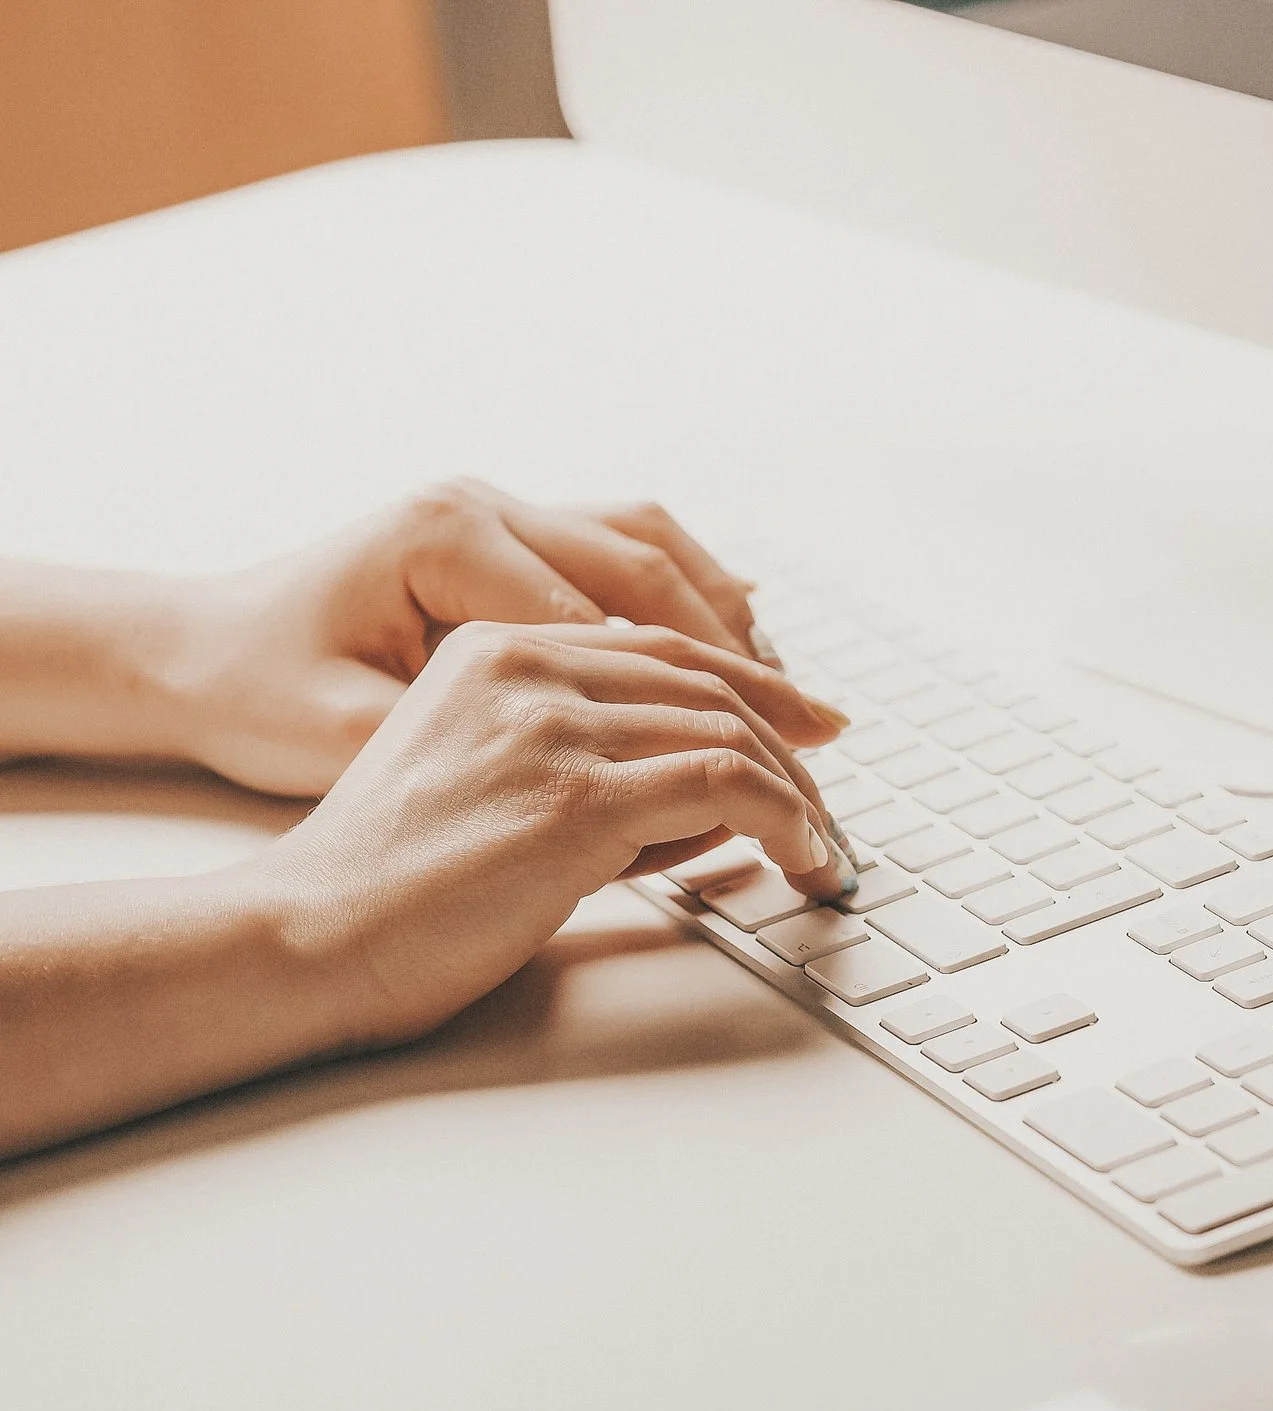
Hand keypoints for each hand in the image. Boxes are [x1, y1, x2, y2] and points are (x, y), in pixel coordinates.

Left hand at [163, 479, 789, 796]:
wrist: (193, 647)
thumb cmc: (256, 695)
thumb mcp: (350, 735)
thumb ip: (481, 746)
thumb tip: (606, 782)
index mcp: (446, 537)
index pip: (607, 618)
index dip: (692, 696)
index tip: (754, 763)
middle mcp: (482, 503)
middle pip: (651, 568)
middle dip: (744, 655)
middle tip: (817, 727)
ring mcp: (499, 506)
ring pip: (654, 542)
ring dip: (730, 615)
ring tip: (790, 690)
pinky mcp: (508, 530)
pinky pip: (628, 544)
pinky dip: (693, 589)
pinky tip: (742, 639)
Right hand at [248, 620, 857, 1048]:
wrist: (313, 933)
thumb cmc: (394, 884)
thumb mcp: (491, 784)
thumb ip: (593, 766)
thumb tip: (716, 797)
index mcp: (497, 651)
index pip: (662, 649)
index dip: (753, 684)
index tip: (810, 724)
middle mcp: (527, 669)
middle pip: (705, 681)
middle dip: (789, 740)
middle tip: (831, 798)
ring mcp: (552, 728)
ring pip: (725, 728)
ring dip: (795, 791)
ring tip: (822, 845)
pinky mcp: (575, 797)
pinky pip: (723, 784)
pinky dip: (783, 817)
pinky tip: (801, 854)